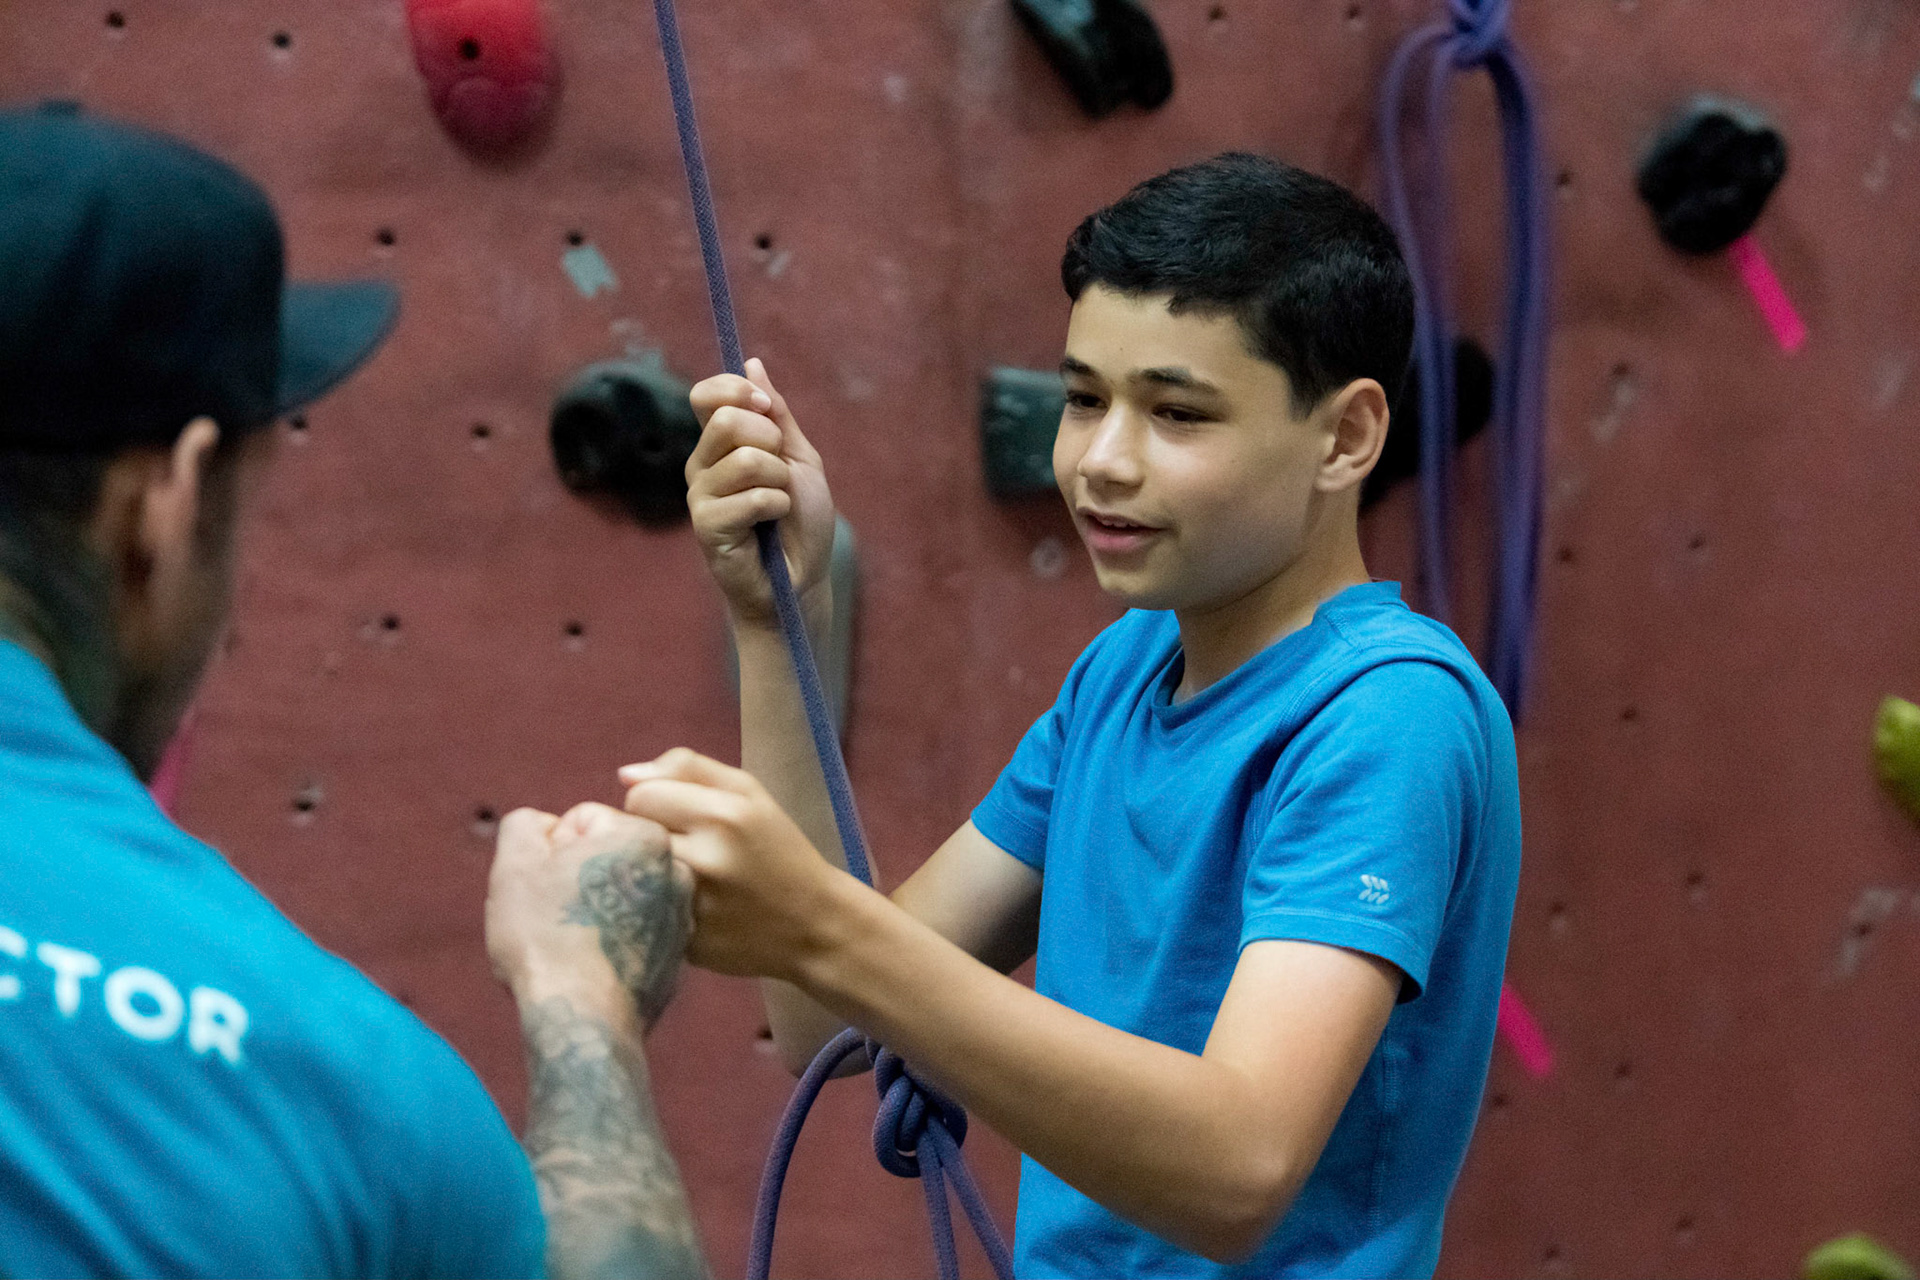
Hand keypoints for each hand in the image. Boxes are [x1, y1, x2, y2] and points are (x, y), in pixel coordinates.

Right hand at [487, 802, 694, 1031]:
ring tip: (572, 943)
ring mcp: (681, 918)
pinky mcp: (678, 958)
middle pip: (605, 860)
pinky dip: (613, 944)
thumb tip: (546, 827)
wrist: (582, 1020)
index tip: (546, 886)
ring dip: (595, 911)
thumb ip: (527, 825)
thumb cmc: (547, 936)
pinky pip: (633, 935)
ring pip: (619, 898)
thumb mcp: (517, 861)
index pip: (582, 822)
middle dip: (576, 880)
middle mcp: (677, 872)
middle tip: (555, 915)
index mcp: (646, 836)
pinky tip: (591, 967)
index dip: (550, 853)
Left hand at [618, 749, 844, 981]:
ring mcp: (691, 906)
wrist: (814, 925)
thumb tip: (625, 775)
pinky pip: (644, 910)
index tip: (677, 817)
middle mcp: (704, 860)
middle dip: (648, 837)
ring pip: (629, 874)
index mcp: (723, 815)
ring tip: (683, 877)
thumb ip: (688, 768)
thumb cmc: (779, 850)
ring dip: (646, 872)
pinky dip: (657, 905)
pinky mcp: (682, 942)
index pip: (639, 796)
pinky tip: (688, 907)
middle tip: (683, 849)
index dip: (652, 803)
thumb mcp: (749, 793)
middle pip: (628, 835)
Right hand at [685, 357, 835, 631]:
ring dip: (779, 481)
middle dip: (771, 442)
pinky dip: (776, 507)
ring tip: (777, 505)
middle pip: (726, 421)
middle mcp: (702, 464)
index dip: (737, 392)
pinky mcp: (706, 526)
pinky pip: (751, 497)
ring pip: (745, 459)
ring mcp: (700, 495)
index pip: (706, 396)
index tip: (767, 410)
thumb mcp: (799, 458)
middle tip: (781, 474)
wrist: (802, 576)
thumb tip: (752, 364)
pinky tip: (771, 524)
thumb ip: (777, 414)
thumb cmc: (800, 521)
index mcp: (720, 444)